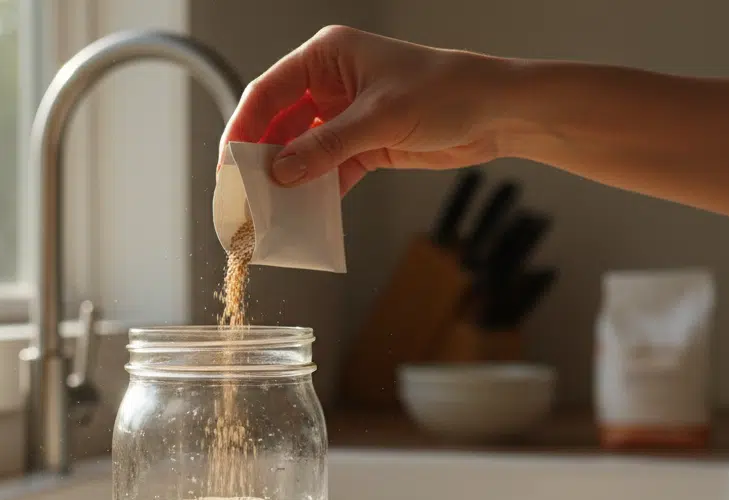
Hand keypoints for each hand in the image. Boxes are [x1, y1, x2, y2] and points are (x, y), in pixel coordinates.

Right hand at [220, 26, 514, 193]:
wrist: (498, 113)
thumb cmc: (447, 91)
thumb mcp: (380, 118)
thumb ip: (326, 147)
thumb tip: (280, 173)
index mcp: (326, 57)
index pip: (268, 93)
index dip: (244, 128)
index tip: (230, 164)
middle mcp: (330, 84)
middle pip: (280, 125)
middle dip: (264, 160)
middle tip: (245, 195)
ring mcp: (345, 116)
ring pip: (302, 152)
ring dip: (290, 180)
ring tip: (272, 210)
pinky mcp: (363, 145)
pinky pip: (328, 171)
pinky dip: (317, 192)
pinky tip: (306, 213)